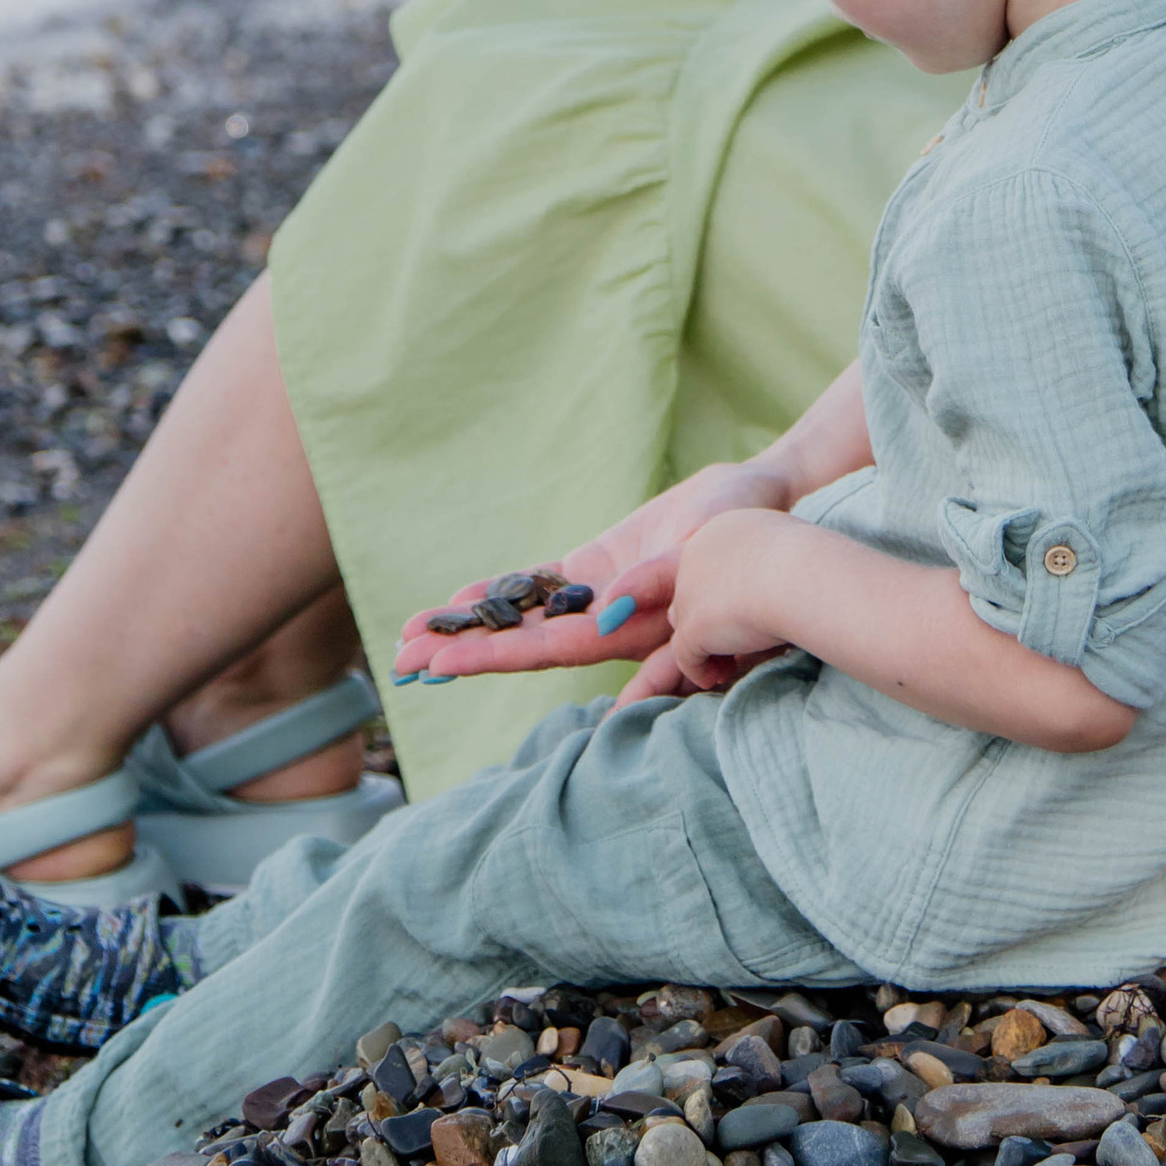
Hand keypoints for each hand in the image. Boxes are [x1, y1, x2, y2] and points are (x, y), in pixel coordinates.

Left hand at [393, 455, 794, 687]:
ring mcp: (600, 597)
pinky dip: (503, 592)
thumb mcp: (705, 551)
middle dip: (462, 649)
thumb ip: (660, 582)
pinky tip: (460, 600)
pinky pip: (544, 584)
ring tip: (413, 633)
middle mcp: (607, 624)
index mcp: (628, 629)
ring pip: (524, 615)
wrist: (765, 502)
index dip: (490, 656)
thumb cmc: (746, 532)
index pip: (546, 650)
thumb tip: (611, 611)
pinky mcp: (601, 568)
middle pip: (522, 641)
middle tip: (400, 659)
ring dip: (471, 624)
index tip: (437, 664)